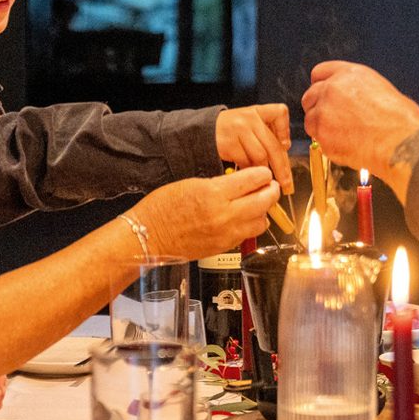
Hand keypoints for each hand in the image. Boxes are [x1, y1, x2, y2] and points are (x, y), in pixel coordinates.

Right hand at [132, 167, 278, 259]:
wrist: (148, 236)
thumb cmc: (163, 208)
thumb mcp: (192, 184)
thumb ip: (221, 183)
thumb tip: (243, 182)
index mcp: (214, 193)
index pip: (253, 180)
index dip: (262, 174)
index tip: (263, 172)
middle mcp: (224, 215)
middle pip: (264, 200)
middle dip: (270, 190)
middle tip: (269, 186)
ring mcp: (225, 234)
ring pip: (261, 221)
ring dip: (263, 210)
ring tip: (257, 203)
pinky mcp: (224, 247)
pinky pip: (248, 235)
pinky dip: (252, 225)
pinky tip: (245, 218)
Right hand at [216, 103, 292, 190]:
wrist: (203, 131)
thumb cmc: (232, 131)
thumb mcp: (249, 124)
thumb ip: (265, 135)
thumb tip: (285, 152)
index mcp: (257, 111)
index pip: (279, 112)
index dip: (285, 130)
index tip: (285, 146)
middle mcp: (249, 117)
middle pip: (273, 144)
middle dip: (282, 167)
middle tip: (286, 182)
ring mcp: (238, 129)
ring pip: (261, 156)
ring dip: (263, 171)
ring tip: (262, 177)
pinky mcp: (229, 143)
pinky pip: (246, 162)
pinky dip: (249, 171)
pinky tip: (248, 173)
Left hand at [300, 61, 418, 176]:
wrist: (400, 142)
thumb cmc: (400, 120)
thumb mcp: (381, 90)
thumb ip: (359, 91)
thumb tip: (355, 100)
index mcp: (350, 74)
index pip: (320, 73)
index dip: (321, 85)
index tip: (322, 94)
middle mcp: (333, 88)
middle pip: (309, 96)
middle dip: (318, 108)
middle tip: (333, 120)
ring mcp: (324, 111)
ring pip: (310, 119)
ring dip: (321, 127)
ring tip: (344, 136)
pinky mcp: (321, 132)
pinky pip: (317, 139)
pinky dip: (327, 144)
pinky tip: (346, 146)